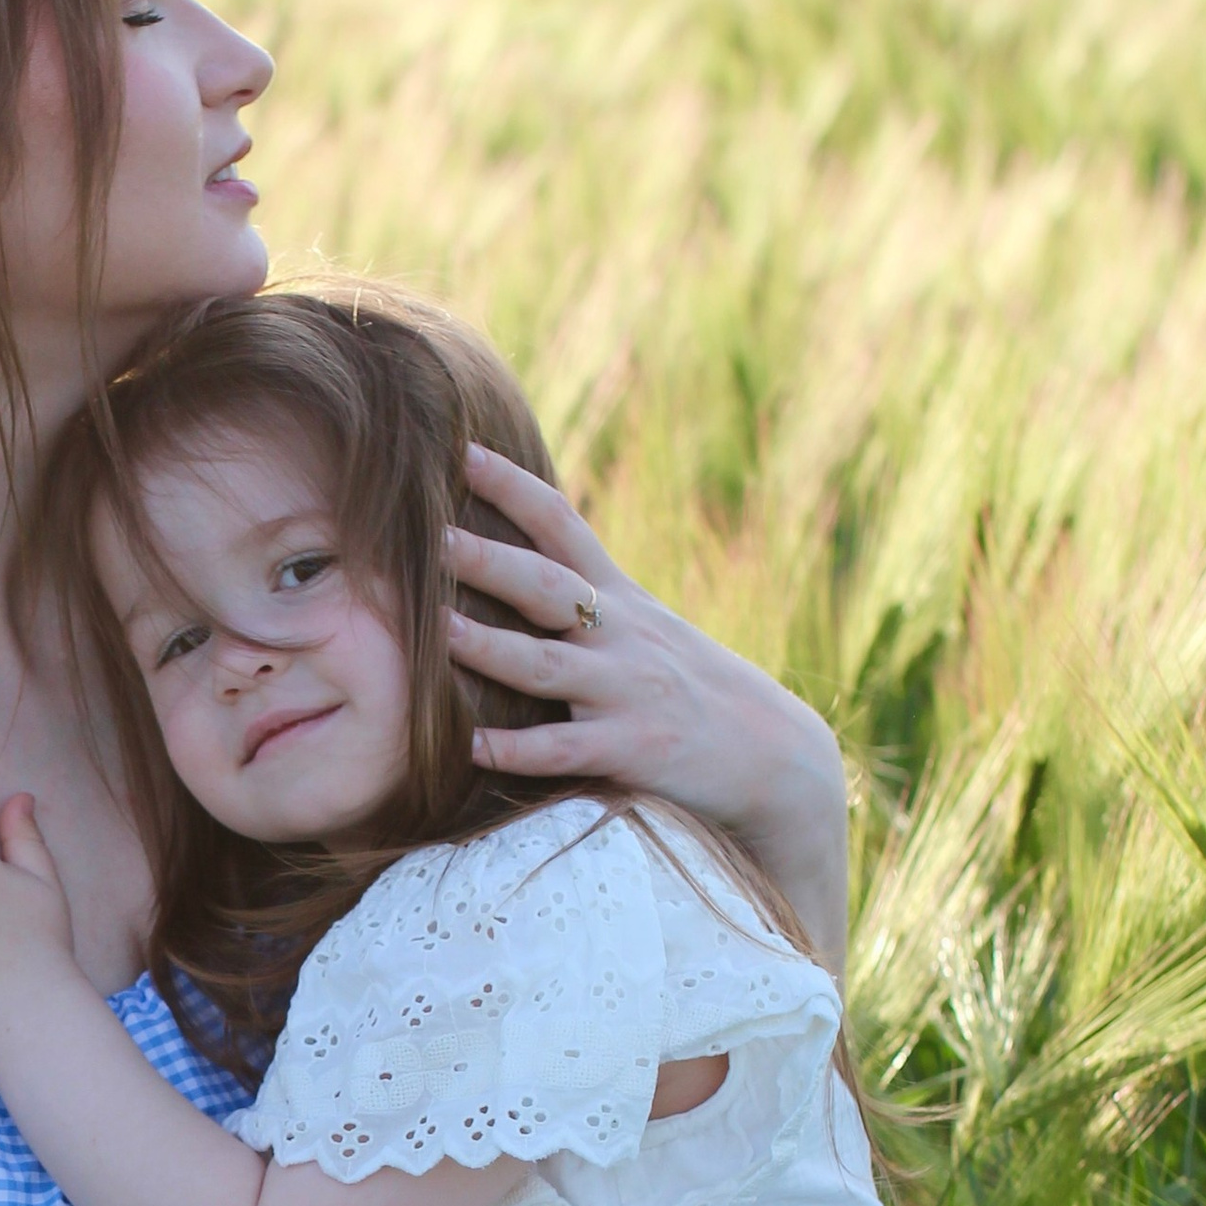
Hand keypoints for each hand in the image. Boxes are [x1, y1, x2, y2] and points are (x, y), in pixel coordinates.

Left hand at [447, 442, 850, 969]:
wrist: (777, 755)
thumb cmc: (697, 693)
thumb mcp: (648, 630)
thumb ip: (589, 600)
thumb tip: (518, 568)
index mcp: (620, 600)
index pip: (563, 526)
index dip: (514, 487)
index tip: (463, 450)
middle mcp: (621, 637)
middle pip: (546, 587)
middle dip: (488, 560)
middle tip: (429, 534)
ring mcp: (626, 693)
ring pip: (547, 666)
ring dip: (489, 649)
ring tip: (436, 631)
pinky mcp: (633, 752)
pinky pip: (565, 750)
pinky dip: (517, 750)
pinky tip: (471, 747)